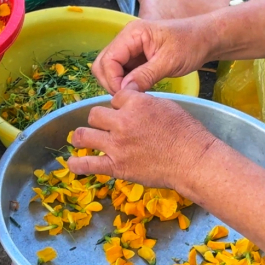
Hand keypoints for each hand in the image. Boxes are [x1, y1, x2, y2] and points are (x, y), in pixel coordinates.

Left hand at [66, 90, 217, 194]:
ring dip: (83, 136)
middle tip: (107, 127)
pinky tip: (72, 163)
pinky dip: (77, 164)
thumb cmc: (187, 132)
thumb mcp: (166, 106)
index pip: (115, 98)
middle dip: (101, 119)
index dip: (119, 106)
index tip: (125, 113)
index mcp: (135, 103)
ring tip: (82, 139)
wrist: (193, 160)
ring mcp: (116, 144)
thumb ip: (143, 103)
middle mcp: (122, 121)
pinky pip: (88, 164)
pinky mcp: (116, 166)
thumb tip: (131, 102)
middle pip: (96, 114)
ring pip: (84, 134)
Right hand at [93, 17, 213, 93]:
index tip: (125, 96)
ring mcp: (130, 48)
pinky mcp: (136, 57)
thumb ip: (145, 76)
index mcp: (132, 34)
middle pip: (103, 64)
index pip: (108, 59)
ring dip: (117, 84)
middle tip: (127, 98)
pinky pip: (122, 71)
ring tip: (133, 96)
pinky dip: (125, 83)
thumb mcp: (168, 62)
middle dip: (110, 82)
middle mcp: (127, 39)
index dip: (112, 80)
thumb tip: (124, 92)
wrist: (206, 39)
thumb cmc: (191, 45)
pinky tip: (137, 91)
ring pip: (110, 69)